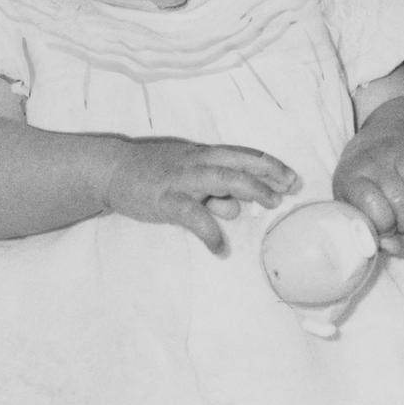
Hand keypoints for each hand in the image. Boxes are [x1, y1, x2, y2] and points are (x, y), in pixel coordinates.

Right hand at [105, 138, 298, 251]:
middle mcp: (197, 161)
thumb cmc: (151, 173)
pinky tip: (221, 249)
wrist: (111, 170)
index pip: (244, 155)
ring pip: (224, 179)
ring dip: (251, 190)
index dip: (271, 165)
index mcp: (204, 155)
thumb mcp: (187, 175)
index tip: (293, 178)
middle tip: (290, 188)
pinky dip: (211, 232)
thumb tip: (236, 207)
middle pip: (241, 163)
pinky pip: (194, 216)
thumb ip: (212, 191)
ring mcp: (182, 179)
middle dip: (270, 174)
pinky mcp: (165, 199)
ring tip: (271, 205)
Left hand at [333, 134, 403, 241]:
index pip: (373, 208)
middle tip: (402, 219)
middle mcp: (374, 160)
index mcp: (351, 179)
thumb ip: (371, 233)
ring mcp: (399, 148)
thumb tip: (395, 247)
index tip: (385, 227)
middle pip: (399, 198)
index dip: (385, 226)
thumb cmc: (364, 187)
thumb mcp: (356, 209)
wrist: (373, 145)